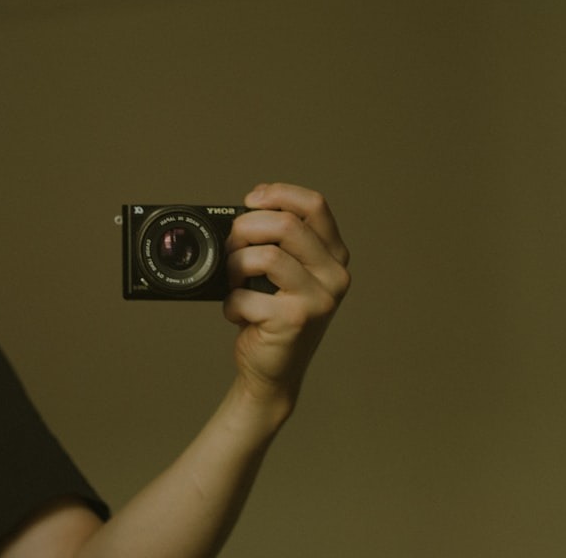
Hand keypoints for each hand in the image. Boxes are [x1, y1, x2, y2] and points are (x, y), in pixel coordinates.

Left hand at [223, 183, 350, 414]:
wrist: (273, 371)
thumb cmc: (273, 315)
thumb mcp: (285, 272)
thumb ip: (278, 241)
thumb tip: (247, 207)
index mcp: (334, 256)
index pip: (315, 205)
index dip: (278, 194)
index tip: (250, 201)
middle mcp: (334, 275)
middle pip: (286, 224)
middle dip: (245, 229)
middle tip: (231, 248)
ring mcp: (318, 299)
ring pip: (265, 255)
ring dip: (235, 265)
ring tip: (234, 281)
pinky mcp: (294, 321)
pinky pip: (245, 295)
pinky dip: (230, 303)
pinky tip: (238, 314)